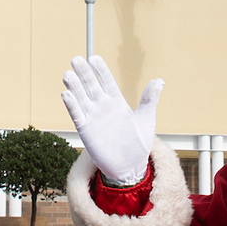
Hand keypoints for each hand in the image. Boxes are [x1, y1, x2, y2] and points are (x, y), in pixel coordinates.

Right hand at [61, 56, 161, 185]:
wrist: (130, 166)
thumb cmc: (138, 143)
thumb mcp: (147, 119)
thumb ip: (149, 100)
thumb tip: (159, 80)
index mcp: (117, 101)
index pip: (107, 81)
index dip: (100, 70)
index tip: (94, 58)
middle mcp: (103, 106)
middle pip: (91, 85)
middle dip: (84, 73)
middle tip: (76, 60)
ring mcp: (93, 117)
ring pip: (81, 98)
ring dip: (74, 86)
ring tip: (68, 74)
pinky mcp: (86, 130)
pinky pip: (77, 115)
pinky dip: (71, 105)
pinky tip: (66, 94)